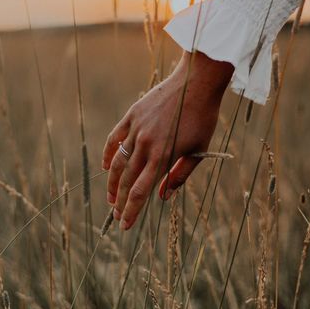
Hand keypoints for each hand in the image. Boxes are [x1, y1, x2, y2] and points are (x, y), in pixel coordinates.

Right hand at [102, 50, 232, 229]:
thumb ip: (179, 175)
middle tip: (116, 214)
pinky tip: (107, 167)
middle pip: (126, 181)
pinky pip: (114, 139)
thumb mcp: (198, 150)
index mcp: (164, 156)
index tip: (125, 225)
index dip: (131, 212)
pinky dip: (109, 154)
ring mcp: (136, 129)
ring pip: (117, 162)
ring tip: (111, 197)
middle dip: (120, 202)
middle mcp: (146, 145)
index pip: (141, 192)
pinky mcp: (131, 115)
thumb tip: (163, 197)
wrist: (195, 83)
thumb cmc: (202, 118)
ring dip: (112, 183)